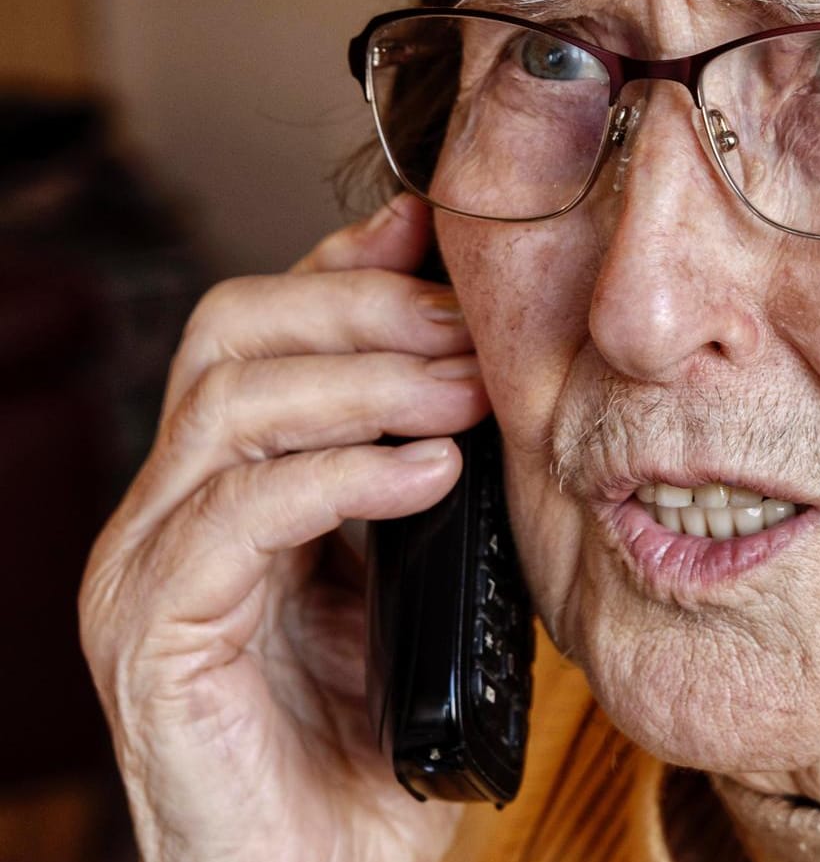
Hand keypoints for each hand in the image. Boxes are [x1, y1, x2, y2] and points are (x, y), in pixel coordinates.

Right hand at [80, 195, 490, 861]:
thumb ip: (436, 489)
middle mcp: (171, 514)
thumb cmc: (379, 753)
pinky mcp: (152, 637)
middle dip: (364, 308)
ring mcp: (149, 572)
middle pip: (232, 334)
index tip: (447, 235)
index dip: (353, 265)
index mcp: (231, 489)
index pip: (270, 329)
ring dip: (367, 382)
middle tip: (474, 328)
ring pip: (229, 406)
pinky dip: (339, 476)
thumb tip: (501, 383)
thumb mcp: (427, 589)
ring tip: (470, 397)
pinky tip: (428, 474)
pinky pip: (232, 517)